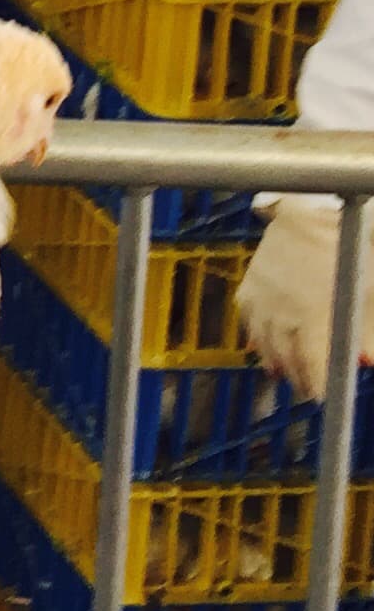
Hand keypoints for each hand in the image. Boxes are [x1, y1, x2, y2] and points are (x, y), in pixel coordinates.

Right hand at [238, 195, 357, 399]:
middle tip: (311, 389)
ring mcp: (261, 300)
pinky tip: (264, 349)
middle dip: (300, 377)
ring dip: (277, 363)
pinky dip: (258, 339)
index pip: (312, 362)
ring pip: (264, 345)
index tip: (326, 397)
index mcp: (312, 313)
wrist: (312, 212)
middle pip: (287, 359)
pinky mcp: (249, 288)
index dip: (319, 384)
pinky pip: (250, 324)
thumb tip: (366, 361)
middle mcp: (281, 311)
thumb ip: (364, 329)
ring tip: (287, 375)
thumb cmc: (346, 247)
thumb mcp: (367, 290)